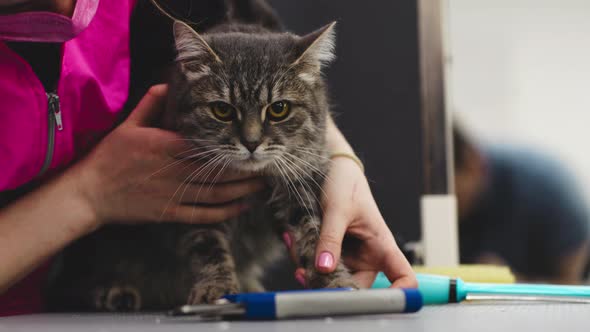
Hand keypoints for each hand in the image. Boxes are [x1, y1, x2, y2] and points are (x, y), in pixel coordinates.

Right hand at [74, 85, 263, 224]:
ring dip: (243, 190)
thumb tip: (166, 84)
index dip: (232, 145)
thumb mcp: (129, 125)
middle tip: (267, 164)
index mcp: (167, 146)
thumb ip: (151, 105)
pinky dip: (226, 212)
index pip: (206, 145)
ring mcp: (174, 194)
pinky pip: (204, 215)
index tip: (250, 141)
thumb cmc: (110, 157)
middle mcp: (174, 170)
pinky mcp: (171, 213)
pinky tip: (243, 206)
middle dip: (246, 170)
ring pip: (216, 194)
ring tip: (264, 185)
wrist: (90, 193)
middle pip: (219, 171)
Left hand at [284, 157, 415, 288]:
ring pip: (331, 278)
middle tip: (306, 273)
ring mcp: (348, 257)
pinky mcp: (330, 253)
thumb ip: (330, 239)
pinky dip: (304, 259)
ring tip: (297, 246)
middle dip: (330, 284)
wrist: (330, 170)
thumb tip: (323, 268)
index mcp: (382, 246)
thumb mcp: (337, 210)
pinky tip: (293, 242)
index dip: (399, 294)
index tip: (379, 301)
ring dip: (311, 269)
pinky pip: (317, 266)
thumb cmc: (345, 184)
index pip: (404, 277)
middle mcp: (367, 257)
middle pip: (356, 288)